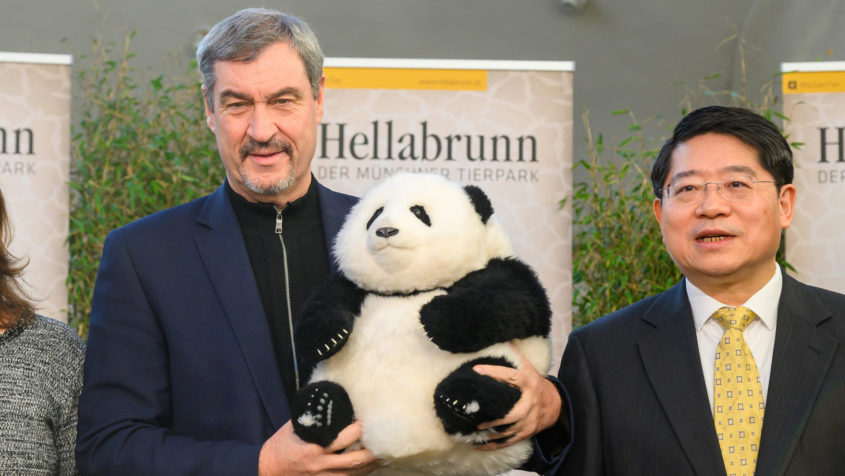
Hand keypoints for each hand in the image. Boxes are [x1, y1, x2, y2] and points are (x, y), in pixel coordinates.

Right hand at [258, 420, 378, 474]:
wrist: (267, 469)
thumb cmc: (281, 444)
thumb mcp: (295, 426)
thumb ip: (314, 419)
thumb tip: (331, 402)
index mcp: (314, 447)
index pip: (343, 439)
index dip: (357, 430)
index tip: (364, 421)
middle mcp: (321, 465)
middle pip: (354, 461)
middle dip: (371, 452)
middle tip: (382, 441)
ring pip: (353, 475)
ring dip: (369, 466)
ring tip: (381, 455)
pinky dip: (357, 475)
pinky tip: (367, 468)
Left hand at [471, 344, 562, 450]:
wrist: (558, 404)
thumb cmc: (536, 383)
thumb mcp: (529, 368)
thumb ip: (515, 356)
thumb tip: (503, 339)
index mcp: (528, 382)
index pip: (510, 376)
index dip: (494, 372)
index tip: (476, 370)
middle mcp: (530, 402)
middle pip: (513, 414)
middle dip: (496, 420)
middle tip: (478, 422)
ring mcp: (530, 419)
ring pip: (511, 432)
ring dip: (492, 436)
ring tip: (475, 435)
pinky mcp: (528, 431)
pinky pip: (511, 441)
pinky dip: (495, 445)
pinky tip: (481, 446)